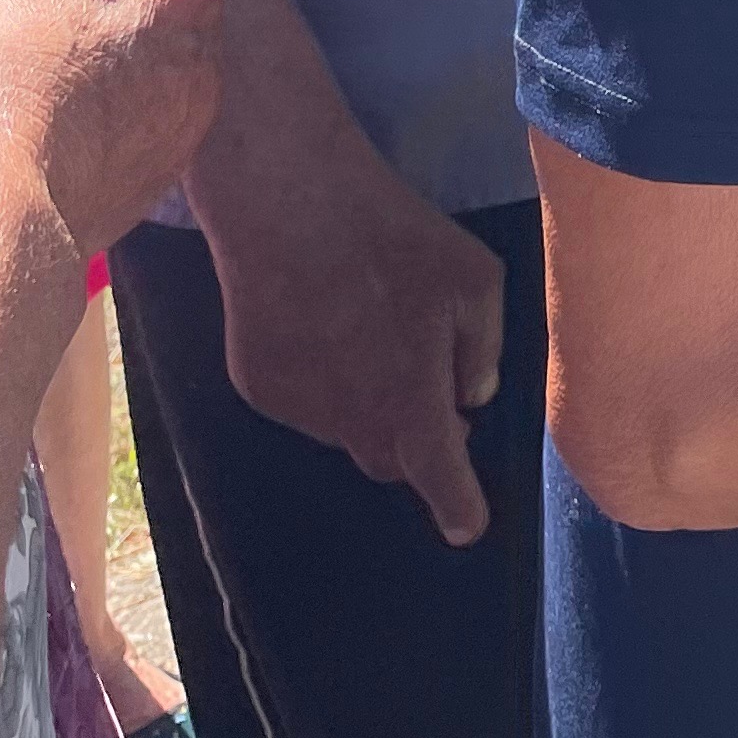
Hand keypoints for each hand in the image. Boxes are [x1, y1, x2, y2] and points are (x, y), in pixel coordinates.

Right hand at [0, 0, 220, 256]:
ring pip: (114, 81)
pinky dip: (69, 129)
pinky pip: (107, 137)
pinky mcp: (149, 184)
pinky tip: (22, 136)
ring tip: (4, 88)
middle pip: (120, 20)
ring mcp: (182, 129)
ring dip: (64, 75)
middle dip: (60, 20)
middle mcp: (204, 62)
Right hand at [192, 116, 510, 547]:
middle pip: (390, 460)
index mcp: (411, 400)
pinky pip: (304, 404)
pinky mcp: (256, 385)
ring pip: (346, 430)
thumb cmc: (398, 240)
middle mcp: (349, 419)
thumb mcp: (476, 281)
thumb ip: (481, 350)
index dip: (457, 505)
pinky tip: (329, 326)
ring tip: (375, 334)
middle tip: (436, 400)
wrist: (291, 207)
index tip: (468, 529)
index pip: (439, 474)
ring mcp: (296, 407)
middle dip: (417, 449)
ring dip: (370, 409)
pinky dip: (327, 385)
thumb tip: (472, 398)